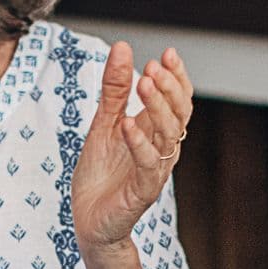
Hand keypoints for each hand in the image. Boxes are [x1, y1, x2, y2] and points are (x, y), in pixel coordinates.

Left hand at [70, 41, 190, 251]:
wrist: (88, 221)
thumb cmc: (100, 174)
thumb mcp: (103, 123)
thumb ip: (114, 89)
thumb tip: (122, 47)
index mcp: (156, 131)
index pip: (178, 100)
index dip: (177, 77)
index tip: (167, 53)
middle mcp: (162, 149)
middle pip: (179, 114)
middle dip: (170, 88)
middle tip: (153, 67)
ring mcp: (155, 170)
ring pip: (168, 135)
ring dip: (157, 108)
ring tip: (143, 84)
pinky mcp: (143, 191)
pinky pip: (147, 164)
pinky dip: (138, 143)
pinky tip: (127, 124)